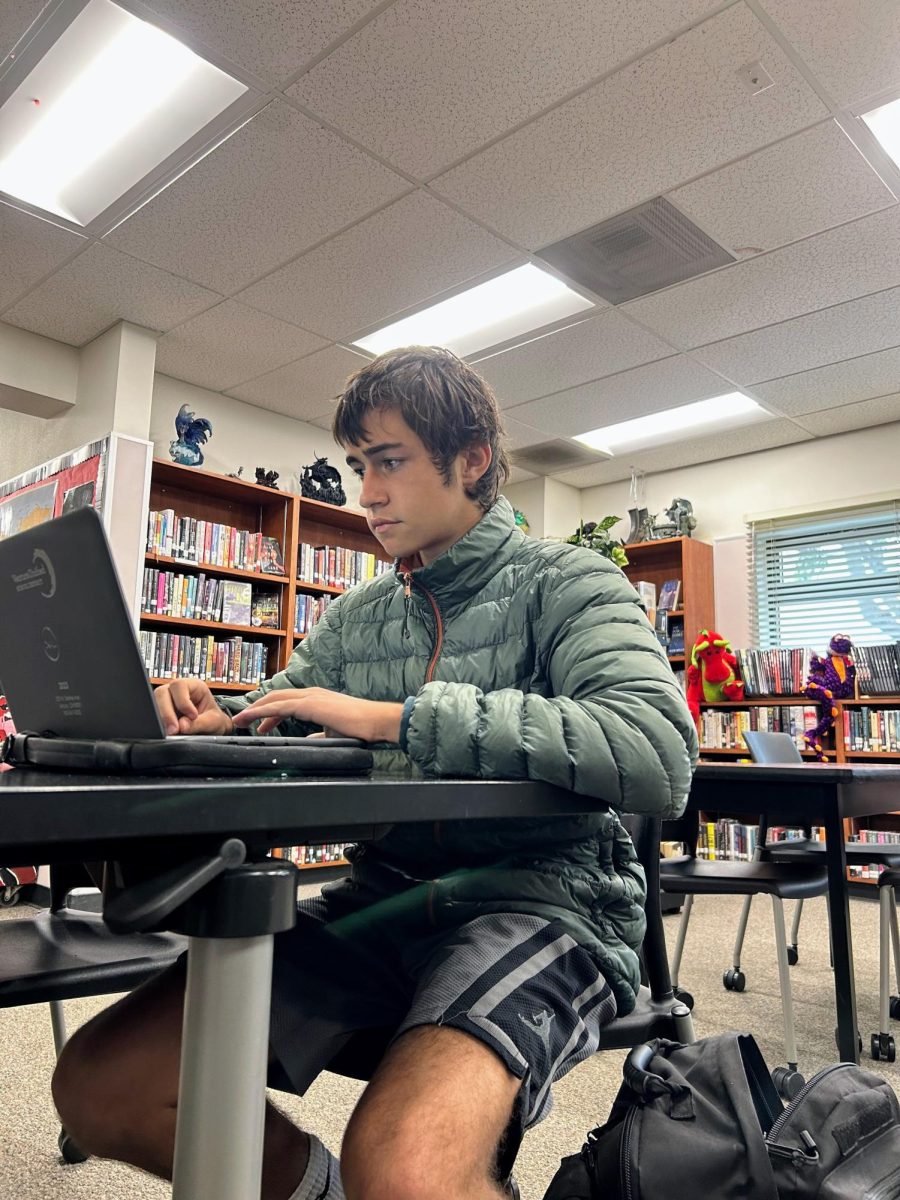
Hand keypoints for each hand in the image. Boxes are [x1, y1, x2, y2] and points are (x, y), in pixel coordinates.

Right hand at [154, 678, 233, 736]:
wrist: (213, 729)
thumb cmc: (215, 720)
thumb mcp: (213, 722)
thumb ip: (199, 723)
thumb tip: (181, 726)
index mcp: (193, 686)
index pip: (180, 685)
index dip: (183, 701)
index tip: (192, 716)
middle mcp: (177, 692)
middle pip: (162, 693)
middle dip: (166, 712)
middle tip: (174, 730)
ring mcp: (167, 702)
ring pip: (153, 704)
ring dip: (161, 719)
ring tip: (171, 733)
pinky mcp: (162, 714)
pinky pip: (154, 717)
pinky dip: (159, 725)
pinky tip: (166, 733)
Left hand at [232, 687, 402, 742]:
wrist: (375, 722)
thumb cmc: (360, 728)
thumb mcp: (333, 733)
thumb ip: (318, 734)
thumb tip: (308, 739)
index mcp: (316, 699)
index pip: (286, 703)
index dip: (269, 713)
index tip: (258, 725)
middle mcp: (311, 694)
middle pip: (275, 698)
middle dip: (256, 709)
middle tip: (241, 721)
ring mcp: (310, 697)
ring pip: (274, 700)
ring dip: (254, 710)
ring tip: (239, 720)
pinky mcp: (309, 705)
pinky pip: (279, 707)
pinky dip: (262, 711)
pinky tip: (251, 718)